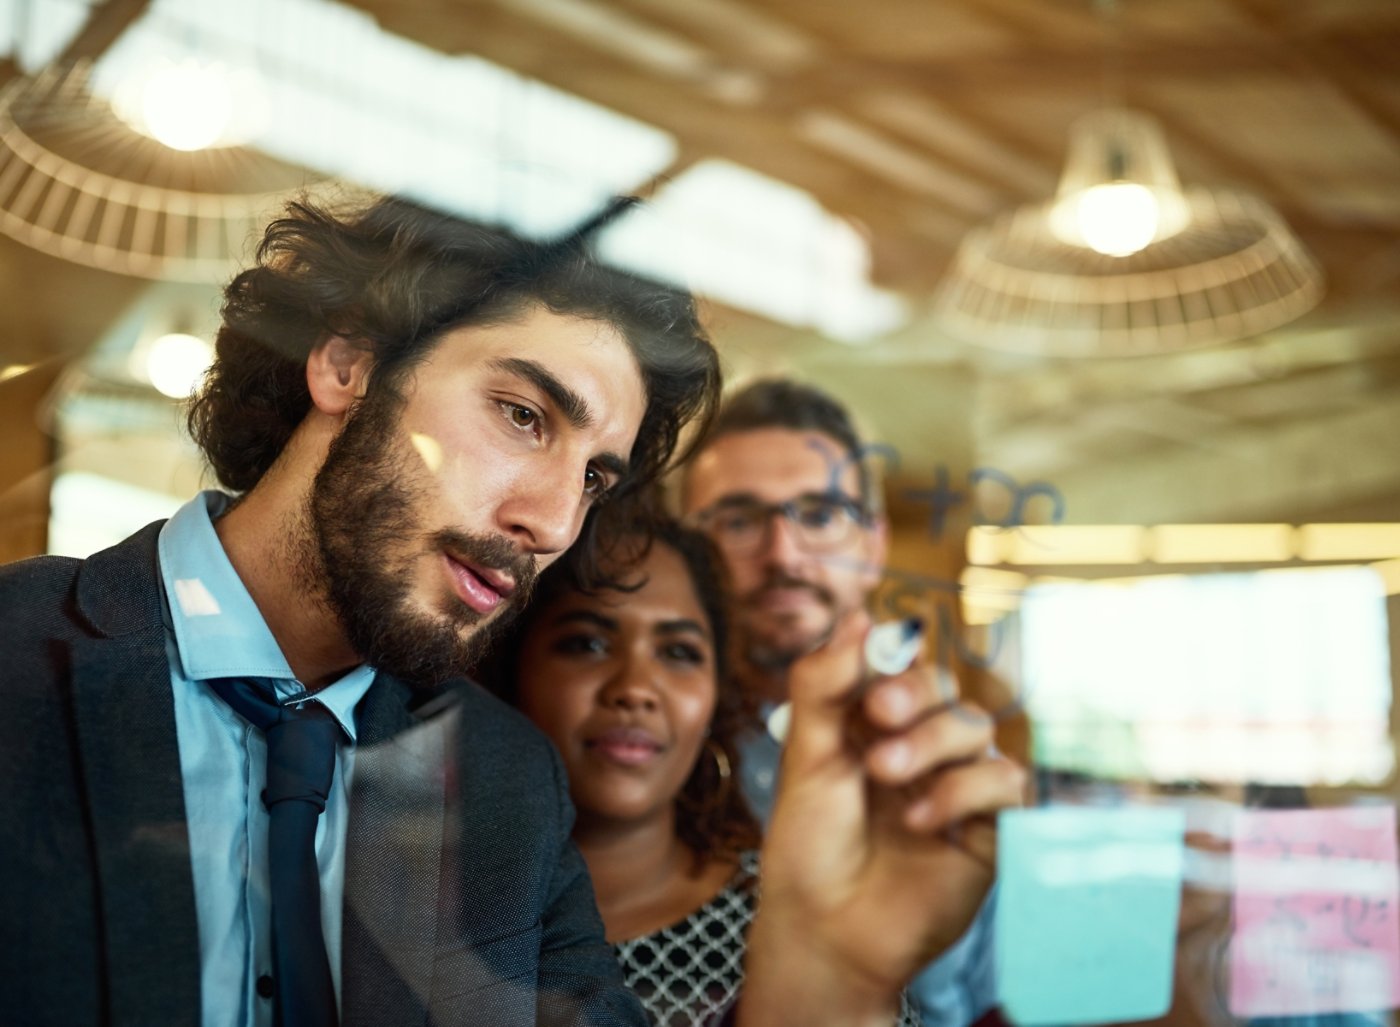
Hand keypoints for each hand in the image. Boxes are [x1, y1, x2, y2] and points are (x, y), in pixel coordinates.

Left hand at [739, 610, 1025, 1025]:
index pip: (902, 663)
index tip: (864, 679)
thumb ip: (824, 684)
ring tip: (884, 777)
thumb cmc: (809, 845)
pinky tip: (917, 819)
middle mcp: (920, 746)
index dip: (892, 661)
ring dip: (929, 743)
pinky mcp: (989, 828)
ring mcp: (956, 785)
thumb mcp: (806, 755)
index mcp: (874, 723)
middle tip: (877, 715)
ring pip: (976, 727)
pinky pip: (1005, 782)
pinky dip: (962, 791)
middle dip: (913, 692)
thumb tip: (859, 616)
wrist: (825, 927)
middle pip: (945, 686)